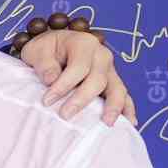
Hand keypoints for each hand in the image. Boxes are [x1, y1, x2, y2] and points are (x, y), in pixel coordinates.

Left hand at [17, 24, 133, 124]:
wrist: (56, 47)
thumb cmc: (47, 49)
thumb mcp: (38, 50)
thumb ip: (44, 64)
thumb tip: (51, 80)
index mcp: (84, 44)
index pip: (78, 67)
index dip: (63, 85)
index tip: (46, 101)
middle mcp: (102, 55)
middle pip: (98, 80)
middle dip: (82, 99)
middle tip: (65, 115)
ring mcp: (110, 70)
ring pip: (117, 88)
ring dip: (113, 107)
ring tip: (106, 123)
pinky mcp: (113, 82)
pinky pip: (125, 95)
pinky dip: (128, 109)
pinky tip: (129, 123)